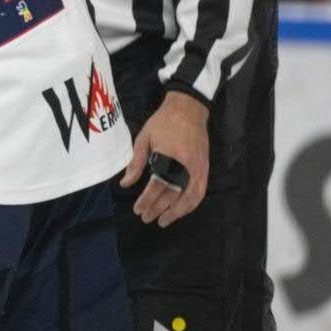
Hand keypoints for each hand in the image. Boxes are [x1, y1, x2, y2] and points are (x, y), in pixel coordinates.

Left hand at [119, 91, 210, 226]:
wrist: (189, 109)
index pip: (158, 185)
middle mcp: (187, 166)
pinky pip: (201, 192)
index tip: (138, 209)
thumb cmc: (163, 122)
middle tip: (146, 218)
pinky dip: (191, 204)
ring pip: (190, 198)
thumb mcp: (144, 138)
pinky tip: (181, 211)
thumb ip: (136, 163)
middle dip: (159, 208)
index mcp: (170, 157)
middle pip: (173, 194)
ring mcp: (199, 168)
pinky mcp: (205, 168)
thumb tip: (125, 184)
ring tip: (163, 221)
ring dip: (176, 212)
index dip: (147, 200)